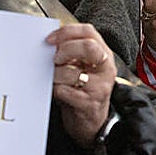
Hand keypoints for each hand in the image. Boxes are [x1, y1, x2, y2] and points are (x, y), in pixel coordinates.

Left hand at [48, 23, 117, 145]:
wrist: (92, 121)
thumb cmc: (83, 90)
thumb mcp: (82, 67)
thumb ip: (71, 52)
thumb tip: (50, 43)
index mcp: (103, 54)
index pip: (88, 32)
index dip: (67, 32)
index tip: (50, 39)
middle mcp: (105, 68)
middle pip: (88, 47)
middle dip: (65, 50)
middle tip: (54, 59)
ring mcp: (100, 86)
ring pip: (72, 73)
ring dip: (55, 75)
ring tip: (54, 79)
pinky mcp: (90, 104)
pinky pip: (65, 91)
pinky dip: (56, 90)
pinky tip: (57, 92)